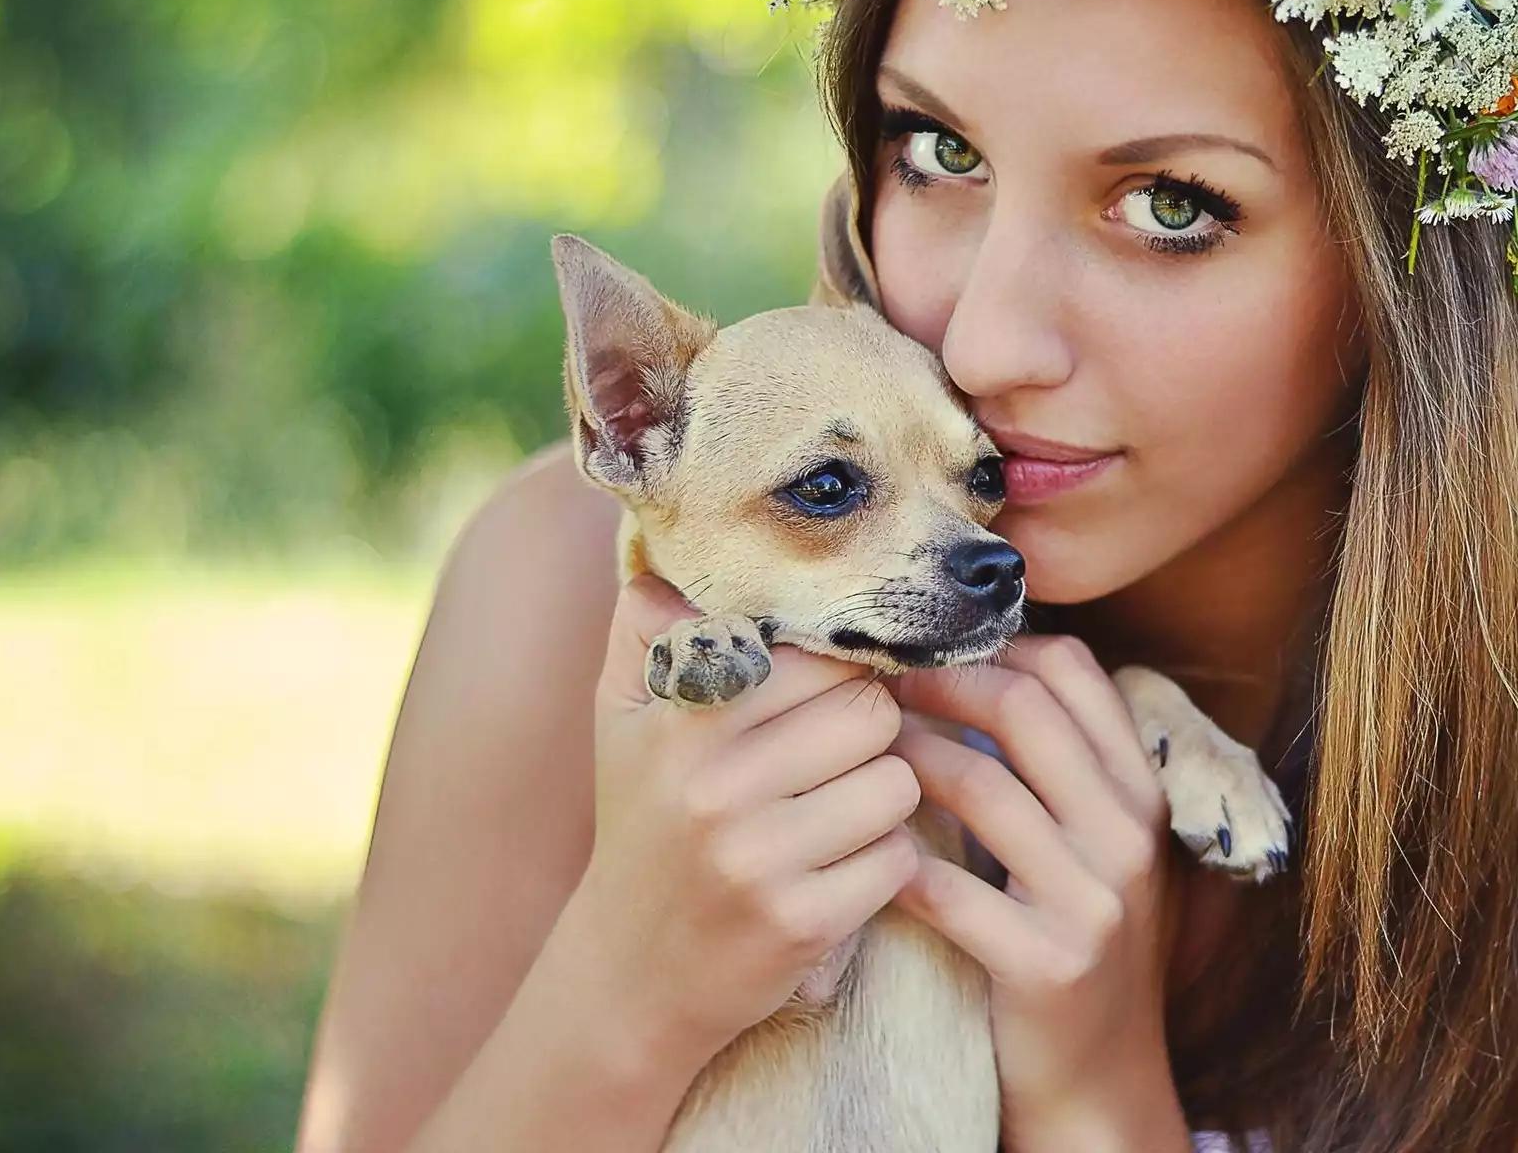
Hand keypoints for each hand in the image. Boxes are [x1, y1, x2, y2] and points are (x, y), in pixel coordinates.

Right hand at [568, 575, 922, 1058]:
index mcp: (682, 720)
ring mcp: (758, 859)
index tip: (826, 695)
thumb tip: (670, 542)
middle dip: (869, 733)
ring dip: (882, 797)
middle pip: (872, 714)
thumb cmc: (643, 823)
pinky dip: (882, 863)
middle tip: (835, 757)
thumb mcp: (620, 717)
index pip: (821, 656)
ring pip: (897, 783)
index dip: (839, 671)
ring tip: (834, 812)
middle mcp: (715, 786)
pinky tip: (837, 868)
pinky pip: (897, 860)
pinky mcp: (800, 924)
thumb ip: (645, 622)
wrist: (630, 975)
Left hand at [886, 636, 1191, 1144]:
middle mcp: (1127, 836)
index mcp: (1142, 793)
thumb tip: (975, 668)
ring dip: (906, 760)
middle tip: (879, 688)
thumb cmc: (1078, 939)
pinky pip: (947, 891)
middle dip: (939, 683)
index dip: (994, 645)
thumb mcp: (1099, 846)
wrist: (1101, 1078)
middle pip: (1024, 709)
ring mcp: (1091, 902)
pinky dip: (894, 860)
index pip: (1076, 670)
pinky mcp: (1045, 965)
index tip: (932, 652)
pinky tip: (863, 846)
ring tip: (859, 756)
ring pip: (980, 788)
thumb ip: (1061, 768)